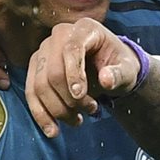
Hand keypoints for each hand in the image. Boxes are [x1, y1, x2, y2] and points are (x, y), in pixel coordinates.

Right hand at [26, 18, 143, 136]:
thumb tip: (106, 80)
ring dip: (58, 109)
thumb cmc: (119, 65)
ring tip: (78, 121)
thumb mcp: (128, 69)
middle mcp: (60, 35)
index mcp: (85, 29)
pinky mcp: (35, 67)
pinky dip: (40, 114)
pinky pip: (31, 92)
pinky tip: (52, 131)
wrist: (110, 68)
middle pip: (53, 71)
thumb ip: (119, 74)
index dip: (73, 74)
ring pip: (40, 85)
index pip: (72, 49)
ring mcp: (44, 51)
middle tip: (90, 112)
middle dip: (69, 99)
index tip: (80, 96)